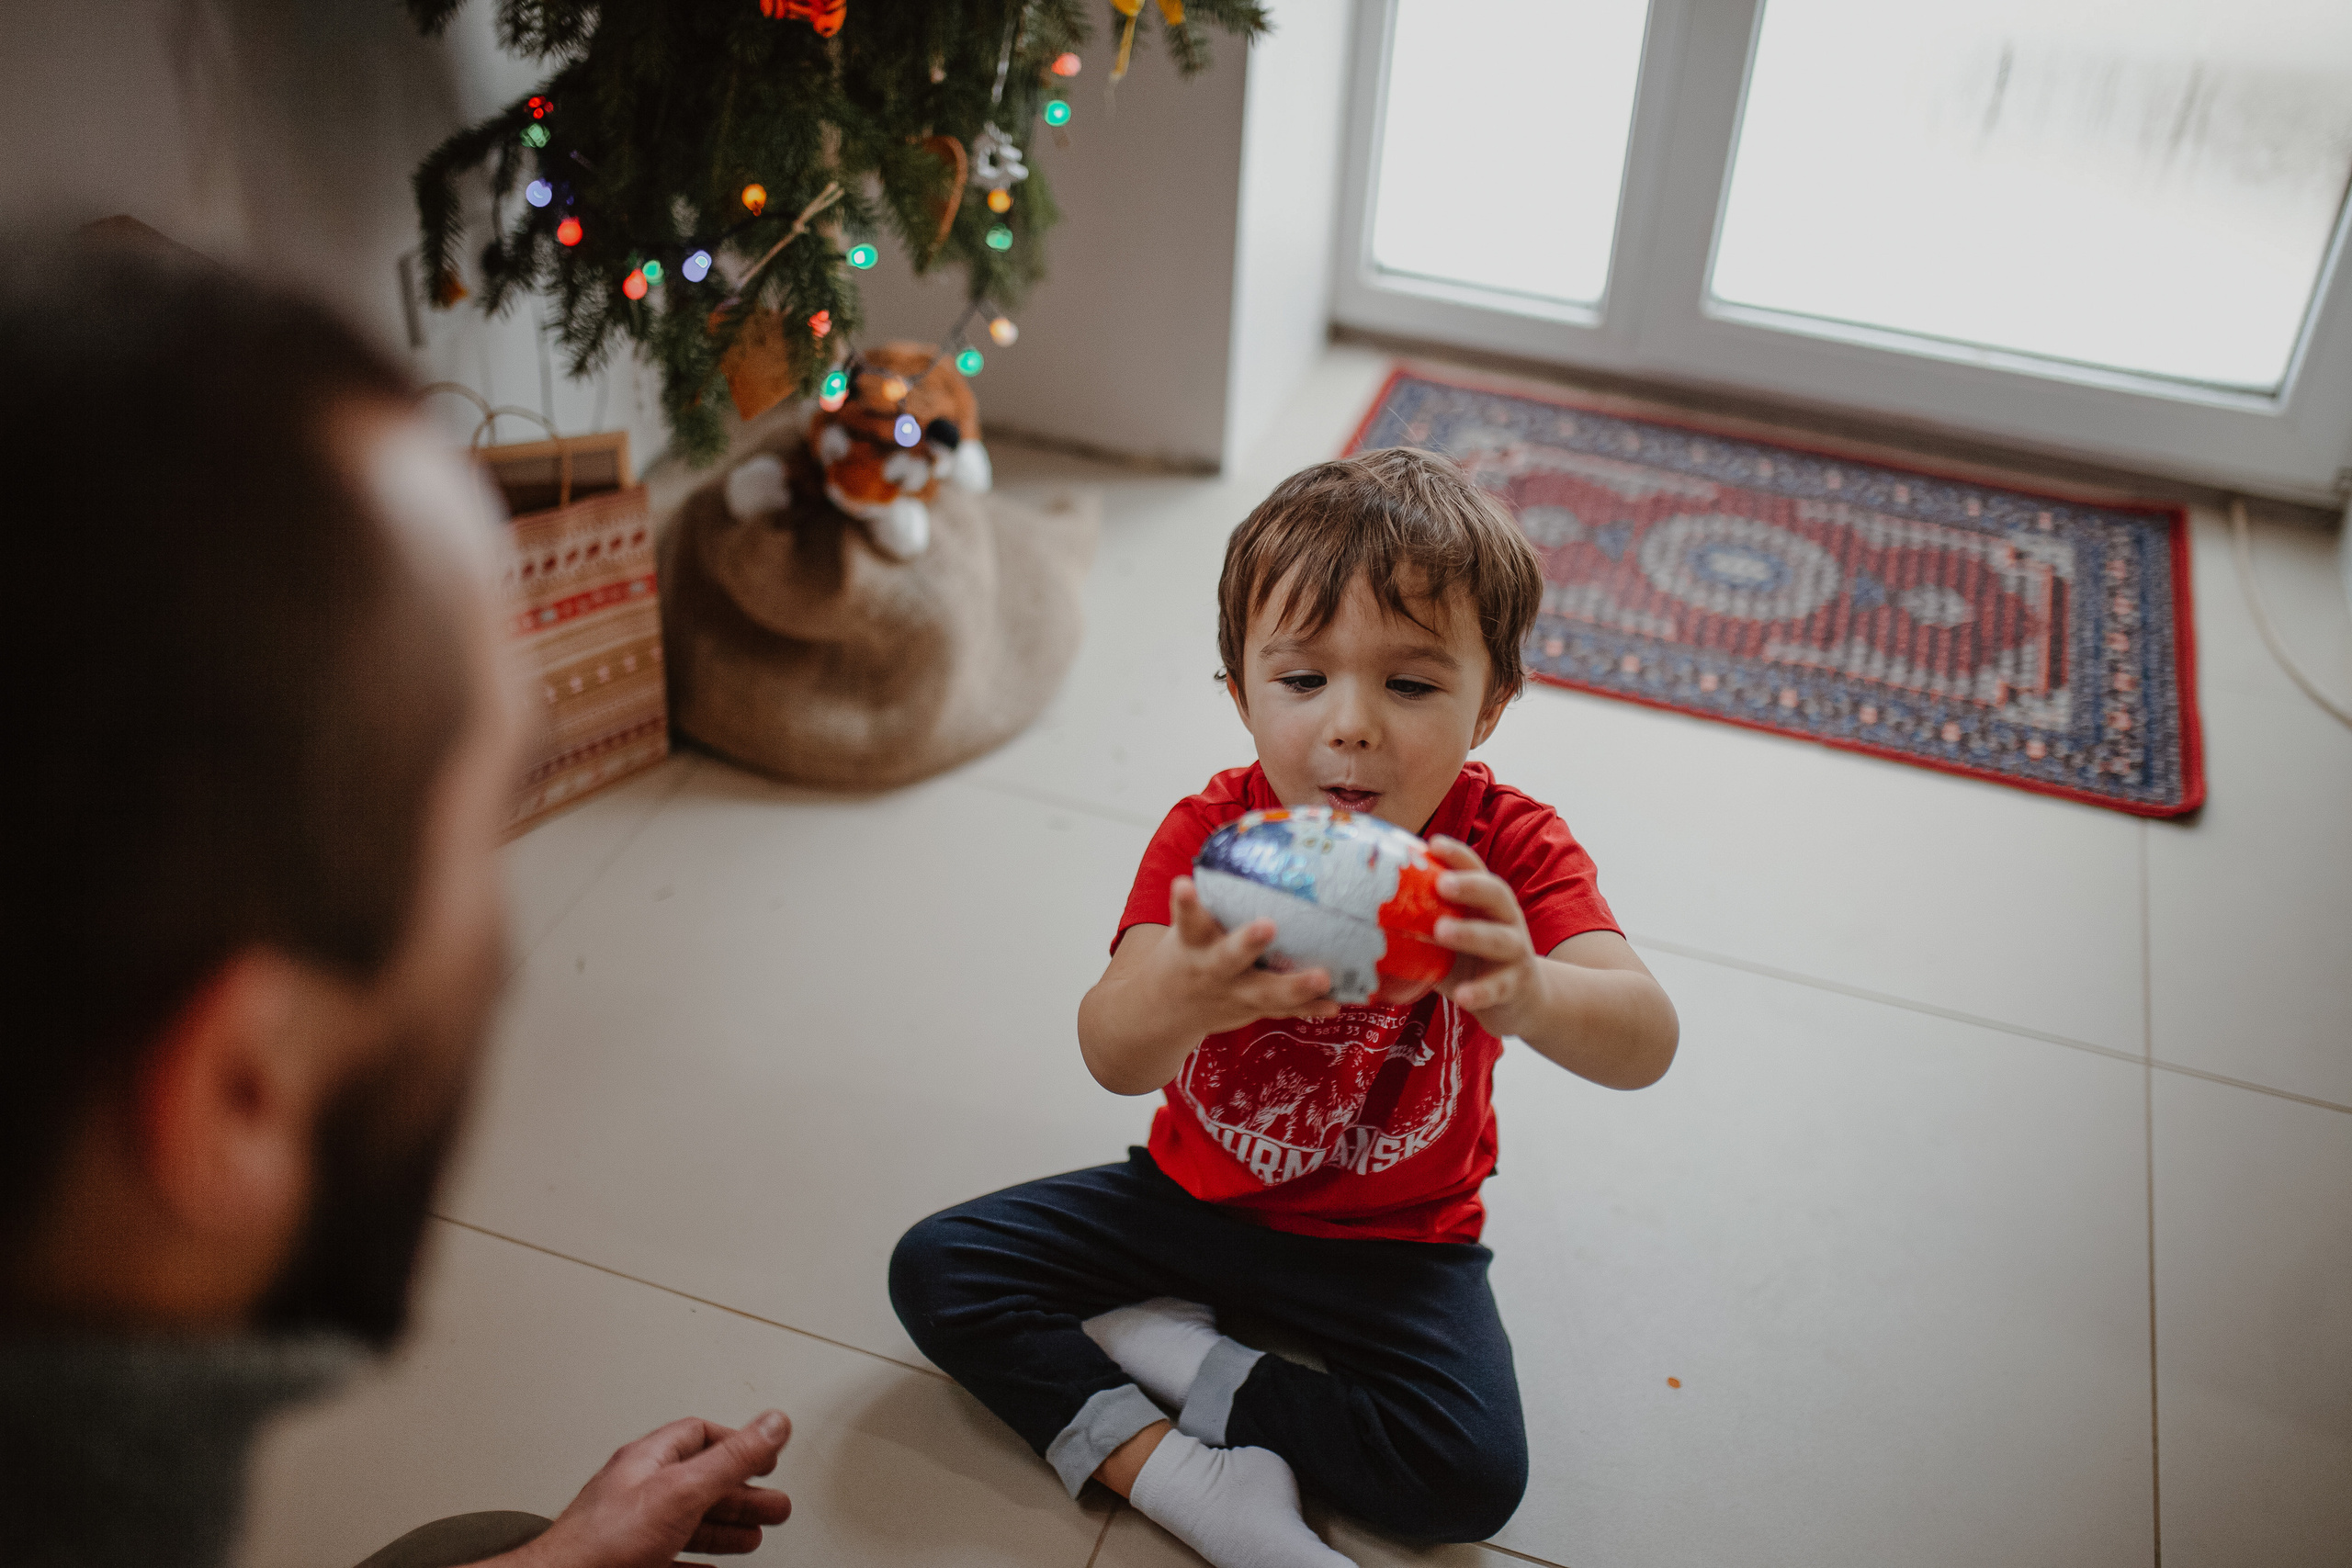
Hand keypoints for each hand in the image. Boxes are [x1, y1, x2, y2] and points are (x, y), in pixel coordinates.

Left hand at [499, 1411, 792, 1567]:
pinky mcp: (629, 1562)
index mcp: (649, 1460)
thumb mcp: (682, 1489)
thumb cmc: (604, 1540)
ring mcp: (631, 1529)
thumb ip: (730, 1457)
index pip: (700, 1434)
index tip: (766, 1453)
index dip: (737, 1442)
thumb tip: (773, 1423)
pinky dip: (697, 1559)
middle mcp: (638, 1490)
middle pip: (700, 1481)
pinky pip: (671, 1555)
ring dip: (725, 1526)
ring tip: (754, 1534)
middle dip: (741, 1492)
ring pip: (688, 1520)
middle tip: (772, 1503)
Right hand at [1152, 876, 1341, 1035]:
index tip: (1183, 884)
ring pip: (1264, 991)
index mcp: (1192, 943)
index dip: (1186, 902)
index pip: (1187, 918)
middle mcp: (1211, 969)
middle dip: (1247, 942)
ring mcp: (1233, 993)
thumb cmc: (1187, 952)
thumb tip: (1255, 840)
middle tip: (1268, 925)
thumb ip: (1216, 898)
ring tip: (1323, 976)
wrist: (1166, 1010)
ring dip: (1295, 985)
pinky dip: (1309, 1007)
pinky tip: (1335, 1004)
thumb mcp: (1188, 927)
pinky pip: (1283, 1009)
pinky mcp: (1252, 1009)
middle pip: (1227, 957)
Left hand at [1427, 838, 1543, 1035]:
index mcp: (1486, 901)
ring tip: (1442, 932)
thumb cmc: (1473, 959)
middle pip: (1495, 894)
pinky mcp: (1514, 985)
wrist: (1520, 999)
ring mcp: (1514, 952)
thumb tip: (1362, 911)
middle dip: (1469, 886)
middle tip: (1441, 884)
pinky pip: (1498, 987)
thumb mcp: (1449, 936)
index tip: (1433, 843)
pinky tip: (1462, 996)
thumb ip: (1421, 922)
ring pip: (1498, 938)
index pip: (1475, 869)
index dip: (1457, 855)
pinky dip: (1480, 991)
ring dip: (1471, 933)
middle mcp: (1506, 919)